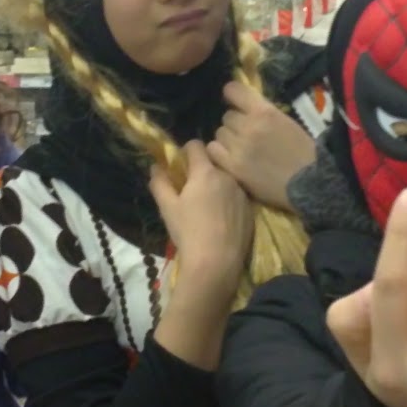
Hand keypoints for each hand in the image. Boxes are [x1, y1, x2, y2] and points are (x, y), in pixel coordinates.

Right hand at [150, 141, 252, 295]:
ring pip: (227, 179)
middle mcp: (227, 176)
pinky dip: (228, 200)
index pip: (196, 145)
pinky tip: (221, 220)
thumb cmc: (188, 232)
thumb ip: (160, 182)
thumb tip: (155, 167)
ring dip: (217, 185)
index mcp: (205, 172)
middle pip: (213, 162)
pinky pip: (237, 195)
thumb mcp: (167, 207)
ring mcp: (242, 192)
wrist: (217, 262)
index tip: (180, 166)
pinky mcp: (251, 209)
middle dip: (202, 170)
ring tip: (208, 207)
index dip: (185, 151)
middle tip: (191, 190)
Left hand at [206, 82, 316, 209]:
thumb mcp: (286, 121)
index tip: (235, 102)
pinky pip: (213, 151)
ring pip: (219, 133)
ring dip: (227, 139)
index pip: (233, 90)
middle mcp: (249, 125)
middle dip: (235, 124)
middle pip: (227, 116)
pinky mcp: (233, 167)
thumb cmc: (303, 151)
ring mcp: (239, 147)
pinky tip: (231, 159)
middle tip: (246, 135)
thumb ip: (263, 112)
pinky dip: (220, 154)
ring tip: (240, 149)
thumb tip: (244, 107)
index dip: (232, 95)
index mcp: (265, 111)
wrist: (311, 182)